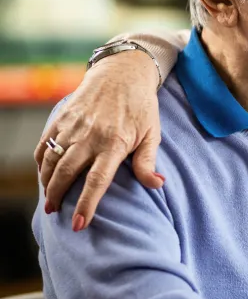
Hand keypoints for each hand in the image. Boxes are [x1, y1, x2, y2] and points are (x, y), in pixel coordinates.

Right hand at [35, 52, 163, 230]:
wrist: (122, 73)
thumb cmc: (141, 107)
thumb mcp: (152, 133)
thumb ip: (148, 161)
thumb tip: (157, 185)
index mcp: (114, 144)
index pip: (97, 181)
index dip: (86, 205)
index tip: (79, 224)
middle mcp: (90, 136)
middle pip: (66, 173)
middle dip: (58, 196)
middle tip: (55, 212)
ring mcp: (73, 127)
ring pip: (50, 160)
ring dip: (46, 182)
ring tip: (49, 198)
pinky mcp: (61, 118)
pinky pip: (44, 144)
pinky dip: (40, 161)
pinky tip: (44, 174)